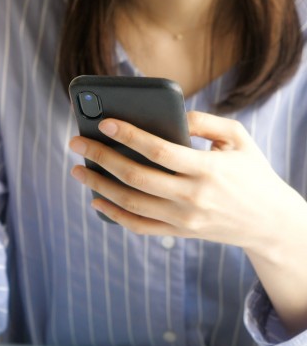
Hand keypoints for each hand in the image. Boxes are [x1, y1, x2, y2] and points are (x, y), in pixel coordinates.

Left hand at [69, 111, 299, 251]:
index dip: (129, 135)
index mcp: (208, 168)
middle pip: (136, 176)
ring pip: (131, 203)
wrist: (268, 222)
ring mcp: (183, 219)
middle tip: (77, 143)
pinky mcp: (178, 232)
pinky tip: (96, 200)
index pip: (159, 150)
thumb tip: (171, 113)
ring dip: (98, 185)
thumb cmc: (252, 173)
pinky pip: (139, 226)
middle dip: (101, 157)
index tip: (104, 122)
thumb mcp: (238, 138)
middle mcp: (192, 197)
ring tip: (77, 169)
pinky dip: (114, 214)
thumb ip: (205, 121)